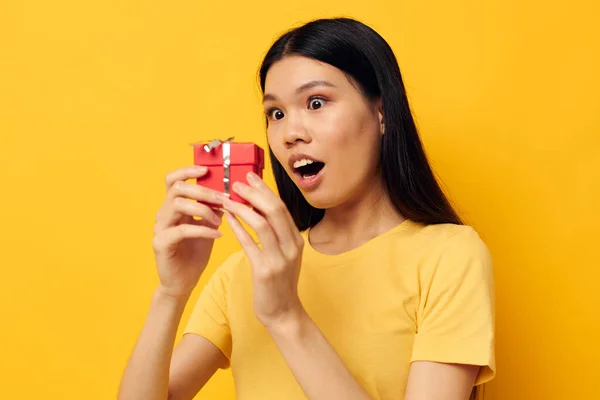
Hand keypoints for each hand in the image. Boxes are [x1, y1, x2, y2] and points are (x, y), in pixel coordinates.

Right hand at [152, 166, 227, 298]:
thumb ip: (214, 209)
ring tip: (220, 219)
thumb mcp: (208, 226)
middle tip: (223, 198)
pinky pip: (182, 230)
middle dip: (203, 190)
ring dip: (203, 209)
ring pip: (178, 205)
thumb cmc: (195, 253)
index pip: (173, 180)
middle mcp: (163, 214)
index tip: (207, 170)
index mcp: (173, 206)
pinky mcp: (160, 243)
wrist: (183, 282)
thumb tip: (230, 192)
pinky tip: (217, 235)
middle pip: (178, 188)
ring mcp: (160, 228)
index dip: (187, 170)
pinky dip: (202, 230)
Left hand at [222, 172, 305, 328]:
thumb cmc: (278, 283)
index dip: (265, 190)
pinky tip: (227, 219)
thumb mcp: (283, 256)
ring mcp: (280, 259)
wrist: (283, 313)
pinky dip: (238, 228)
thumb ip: (276, 235)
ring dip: (243, 208)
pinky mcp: (265, 271)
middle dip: (254, 193)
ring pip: (262, 224)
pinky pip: (249, 244)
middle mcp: (292, 246)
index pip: (281, 207)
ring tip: (227, 199)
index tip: (251, 177)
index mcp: (296, 240)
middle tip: (237, 182)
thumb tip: (258, 210)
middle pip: (274, 210)